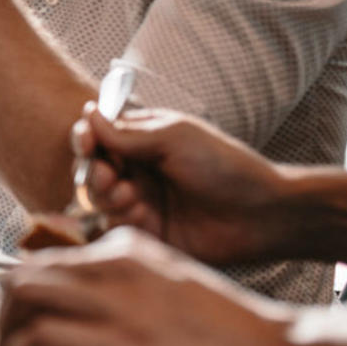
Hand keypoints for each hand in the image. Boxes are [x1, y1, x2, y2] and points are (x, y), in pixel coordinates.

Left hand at [0, 229, 327, 345]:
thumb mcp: (174, 291)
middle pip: (24, 272)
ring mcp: (114, 302)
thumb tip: (93, 324)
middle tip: (8, 341)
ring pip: (21, 294)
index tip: (24, 319)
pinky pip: (40, 337)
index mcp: (130, 251)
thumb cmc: (239, 337)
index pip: (51, 259)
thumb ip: (131, 295)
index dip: (28, 293)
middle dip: (5, 310)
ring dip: (5, 331)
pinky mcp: (116, 343)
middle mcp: (114, 266)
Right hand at [74, 104, 291, 266]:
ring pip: (98, 198)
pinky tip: (142, 215)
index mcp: (145, 141)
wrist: (260, 214)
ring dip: (106, 195)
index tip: (86, 143)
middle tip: (109, 176)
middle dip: (93, 171)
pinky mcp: (147, 232)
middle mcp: (139, 170)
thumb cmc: (224, 167)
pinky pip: (114, 225)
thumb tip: (88, 114)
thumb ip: (128, 133)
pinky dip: (120, 218)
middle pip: (92, 168)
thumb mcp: (174, 138)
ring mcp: (142, 201)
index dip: (86, 137)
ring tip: (130, 196)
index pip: (100, 135)